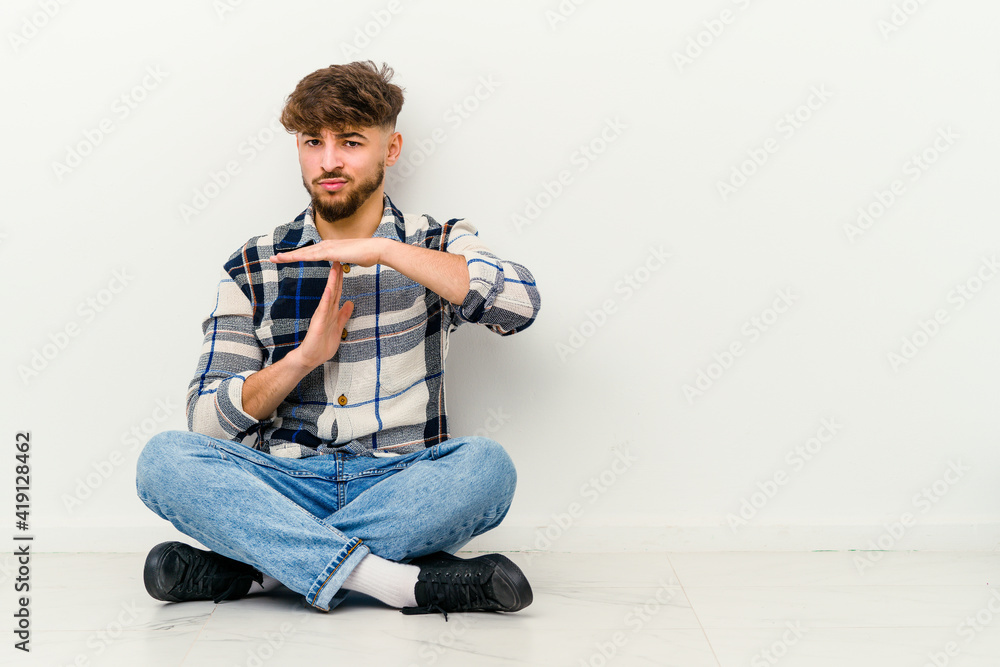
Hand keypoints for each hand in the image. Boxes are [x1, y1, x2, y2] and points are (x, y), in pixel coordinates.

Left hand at [269, 238, 384, 267]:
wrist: (376, 249)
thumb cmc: (368, 254)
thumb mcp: (351, 258)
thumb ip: (344, 260)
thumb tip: (343, 262)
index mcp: (330, 247)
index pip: (310, 252)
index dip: (297, 255)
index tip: (286, 258)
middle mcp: (326, 245)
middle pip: (303, 251)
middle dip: (287, 255)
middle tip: (273, 258)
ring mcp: (327, 247)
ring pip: (304, 253)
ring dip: (289, 256)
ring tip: (275, 258)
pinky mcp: (330, 252)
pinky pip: (311, 256)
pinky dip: (299, 257)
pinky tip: (289, 259)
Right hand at [286, 262, 353, 371]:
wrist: (310, 357)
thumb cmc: (322, 344)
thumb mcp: (338, 326)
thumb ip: (343, 314)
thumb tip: (351, 303)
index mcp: (331, 310)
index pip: (338, 291)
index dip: (342, 279)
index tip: (345, 266)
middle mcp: (326, 310)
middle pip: (334, 289)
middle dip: (337, 275)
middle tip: (340, 259)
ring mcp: (321, 315)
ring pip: (328, 295)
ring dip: (332, 282)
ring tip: (334, 268)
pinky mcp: (318, 322)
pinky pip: (324, 308)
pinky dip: (327, 298)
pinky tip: (329, 289)